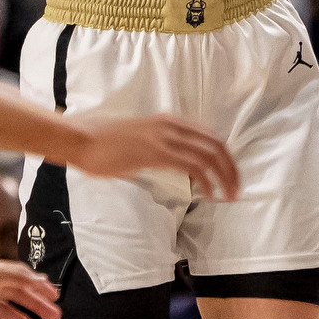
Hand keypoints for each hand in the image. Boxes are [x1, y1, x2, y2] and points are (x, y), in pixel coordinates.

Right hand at [65, 113, 239, 201]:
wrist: (81, 139)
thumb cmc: (103, 144)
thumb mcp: (137, 142)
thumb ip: (157, 150)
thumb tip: (171, 166)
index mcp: (168, 122)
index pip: (209, 137)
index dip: (224, 158)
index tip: (229, 177)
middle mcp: (171, 126)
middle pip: (216, 144)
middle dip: (231, 168)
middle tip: (236, 189)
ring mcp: (164, 138)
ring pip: (209, 155)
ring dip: (224, 177)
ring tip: (229, 196)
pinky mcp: (157, 152)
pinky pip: (193, 166)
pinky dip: (207, 182)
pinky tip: (208, 195)